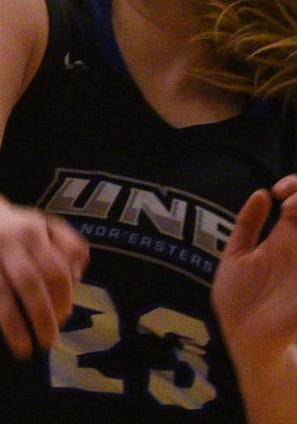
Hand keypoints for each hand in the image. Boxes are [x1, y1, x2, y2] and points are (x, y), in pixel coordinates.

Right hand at [0, 195, 88, 359]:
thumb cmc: (14, 231)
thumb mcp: (45, 226)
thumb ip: (70, 246)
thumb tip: (77, 275)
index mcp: (31, 231)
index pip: (54, 269)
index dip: (62, 299)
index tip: (63, 320)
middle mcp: (3, 238)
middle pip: (28, 282)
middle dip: (41, 318)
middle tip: (47, 344)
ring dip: (12, 325)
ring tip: (23, 350)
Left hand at [213, 175, 296, 367]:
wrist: (246, 341)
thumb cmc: (239, 301)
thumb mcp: (237, 255)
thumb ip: (247, 225)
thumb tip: (262, 194)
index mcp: (283, 240)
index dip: (294, 187)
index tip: (276, 191)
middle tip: (288, 202)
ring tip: (291, 210)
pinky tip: (290, 224)